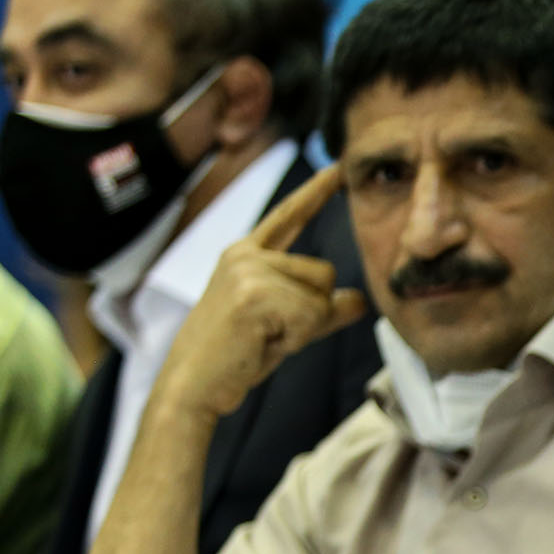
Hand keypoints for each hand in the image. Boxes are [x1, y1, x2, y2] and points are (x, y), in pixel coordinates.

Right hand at [151, 164, 367, 421]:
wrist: (193, 385)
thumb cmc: (234, 356)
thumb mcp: (284, 325)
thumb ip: (323, 310)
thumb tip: (361, 301)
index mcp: (246, 254)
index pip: (289, 216)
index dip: (316, 192)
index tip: (338, 169)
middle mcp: (246, 254)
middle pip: (324, 273)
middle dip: (314, 312)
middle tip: (272, 334)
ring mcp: (249, 272)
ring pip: (321, 295)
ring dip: (305, 327)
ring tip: (265, 337)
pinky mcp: (254, 295)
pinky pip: (311, 315)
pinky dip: (297, 338)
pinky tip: (262, 343)